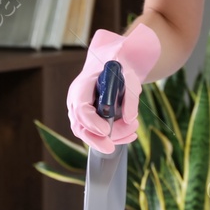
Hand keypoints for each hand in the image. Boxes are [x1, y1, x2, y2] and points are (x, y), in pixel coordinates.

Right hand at [66, 24, 161, 154]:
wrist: (114, 62)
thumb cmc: (119, 66)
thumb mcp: (129, 75)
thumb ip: (130, 96)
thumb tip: (130, 119)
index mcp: (82, 86)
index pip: (81, 108)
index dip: (92, 122)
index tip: (106, 131)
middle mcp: (76, 100)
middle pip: (80, 126)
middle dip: (96, 140)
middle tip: (112, 147)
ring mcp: (81, 111)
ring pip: (88, 133)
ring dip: (111, 137)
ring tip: (133, 130)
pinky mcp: (89, 118)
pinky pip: (96, 133)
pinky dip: (114, 136)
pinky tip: (130, 134)